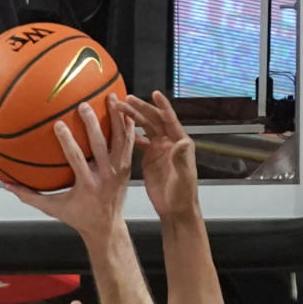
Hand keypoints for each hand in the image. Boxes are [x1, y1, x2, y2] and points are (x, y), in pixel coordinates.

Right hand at [5, 94, 132, 243]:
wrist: (107, 227)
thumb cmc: (78, 216)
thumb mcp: (53, 208)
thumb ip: (30, 196)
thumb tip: (7, 184)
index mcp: (87, 185)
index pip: (76, 159)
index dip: (68, 141)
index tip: (59, 124)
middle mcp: (105, 176)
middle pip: (100, 145)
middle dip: (93, 124)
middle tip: (83, 105)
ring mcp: (119, 170)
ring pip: (120, 139)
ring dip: (116, 117)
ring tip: (111, 96)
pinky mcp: (127, 167)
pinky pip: (130, 142)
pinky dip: (128, 125)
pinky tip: (125, 108)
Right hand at [115, 92, 197, 220]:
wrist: (175, 209)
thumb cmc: (183, 194)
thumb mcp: (184, 177)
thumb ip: (182, 159)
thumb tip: (182, 141)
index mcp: (179, 143)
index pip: (170, 120)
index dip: (162, 106)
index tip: (154, 94)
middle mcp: (169, 142)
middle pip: (154, 120)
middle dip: (141, 109)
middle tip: (126, 100)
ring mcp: (159, 149)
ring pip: (145, 128)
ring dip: (133, 118)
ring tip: (119, 108)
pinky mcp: (150, 158)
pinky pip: (139, 141)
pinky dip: (129, 134)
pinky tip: (118, 129)